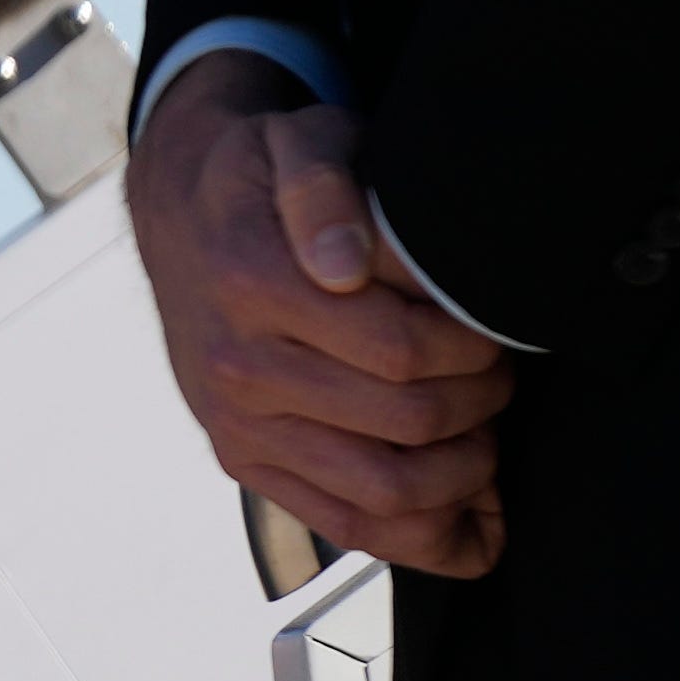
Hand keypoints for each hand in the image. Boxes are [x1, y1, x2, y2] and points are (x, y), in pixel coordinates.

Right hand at [123, 52, 513, 575]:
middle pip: (407, 420)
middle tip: (499, 373)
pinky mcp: (244, 462)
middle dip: (483, 403)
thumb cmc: (266, 177)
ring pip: (385, 494)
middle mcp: (238, 366)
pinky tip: (472, 515)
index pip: (401, 347)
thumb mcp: (297, 142)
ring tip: (485, 434)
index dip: (474, 347)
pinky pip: (348, 528)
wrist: (181, 214)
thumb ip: (323, 187)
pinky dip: (427, 538)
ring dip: (465, 476)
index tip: (493, 328)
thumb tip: (344, 264)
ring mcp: (238, 424)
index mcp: (251, 283)